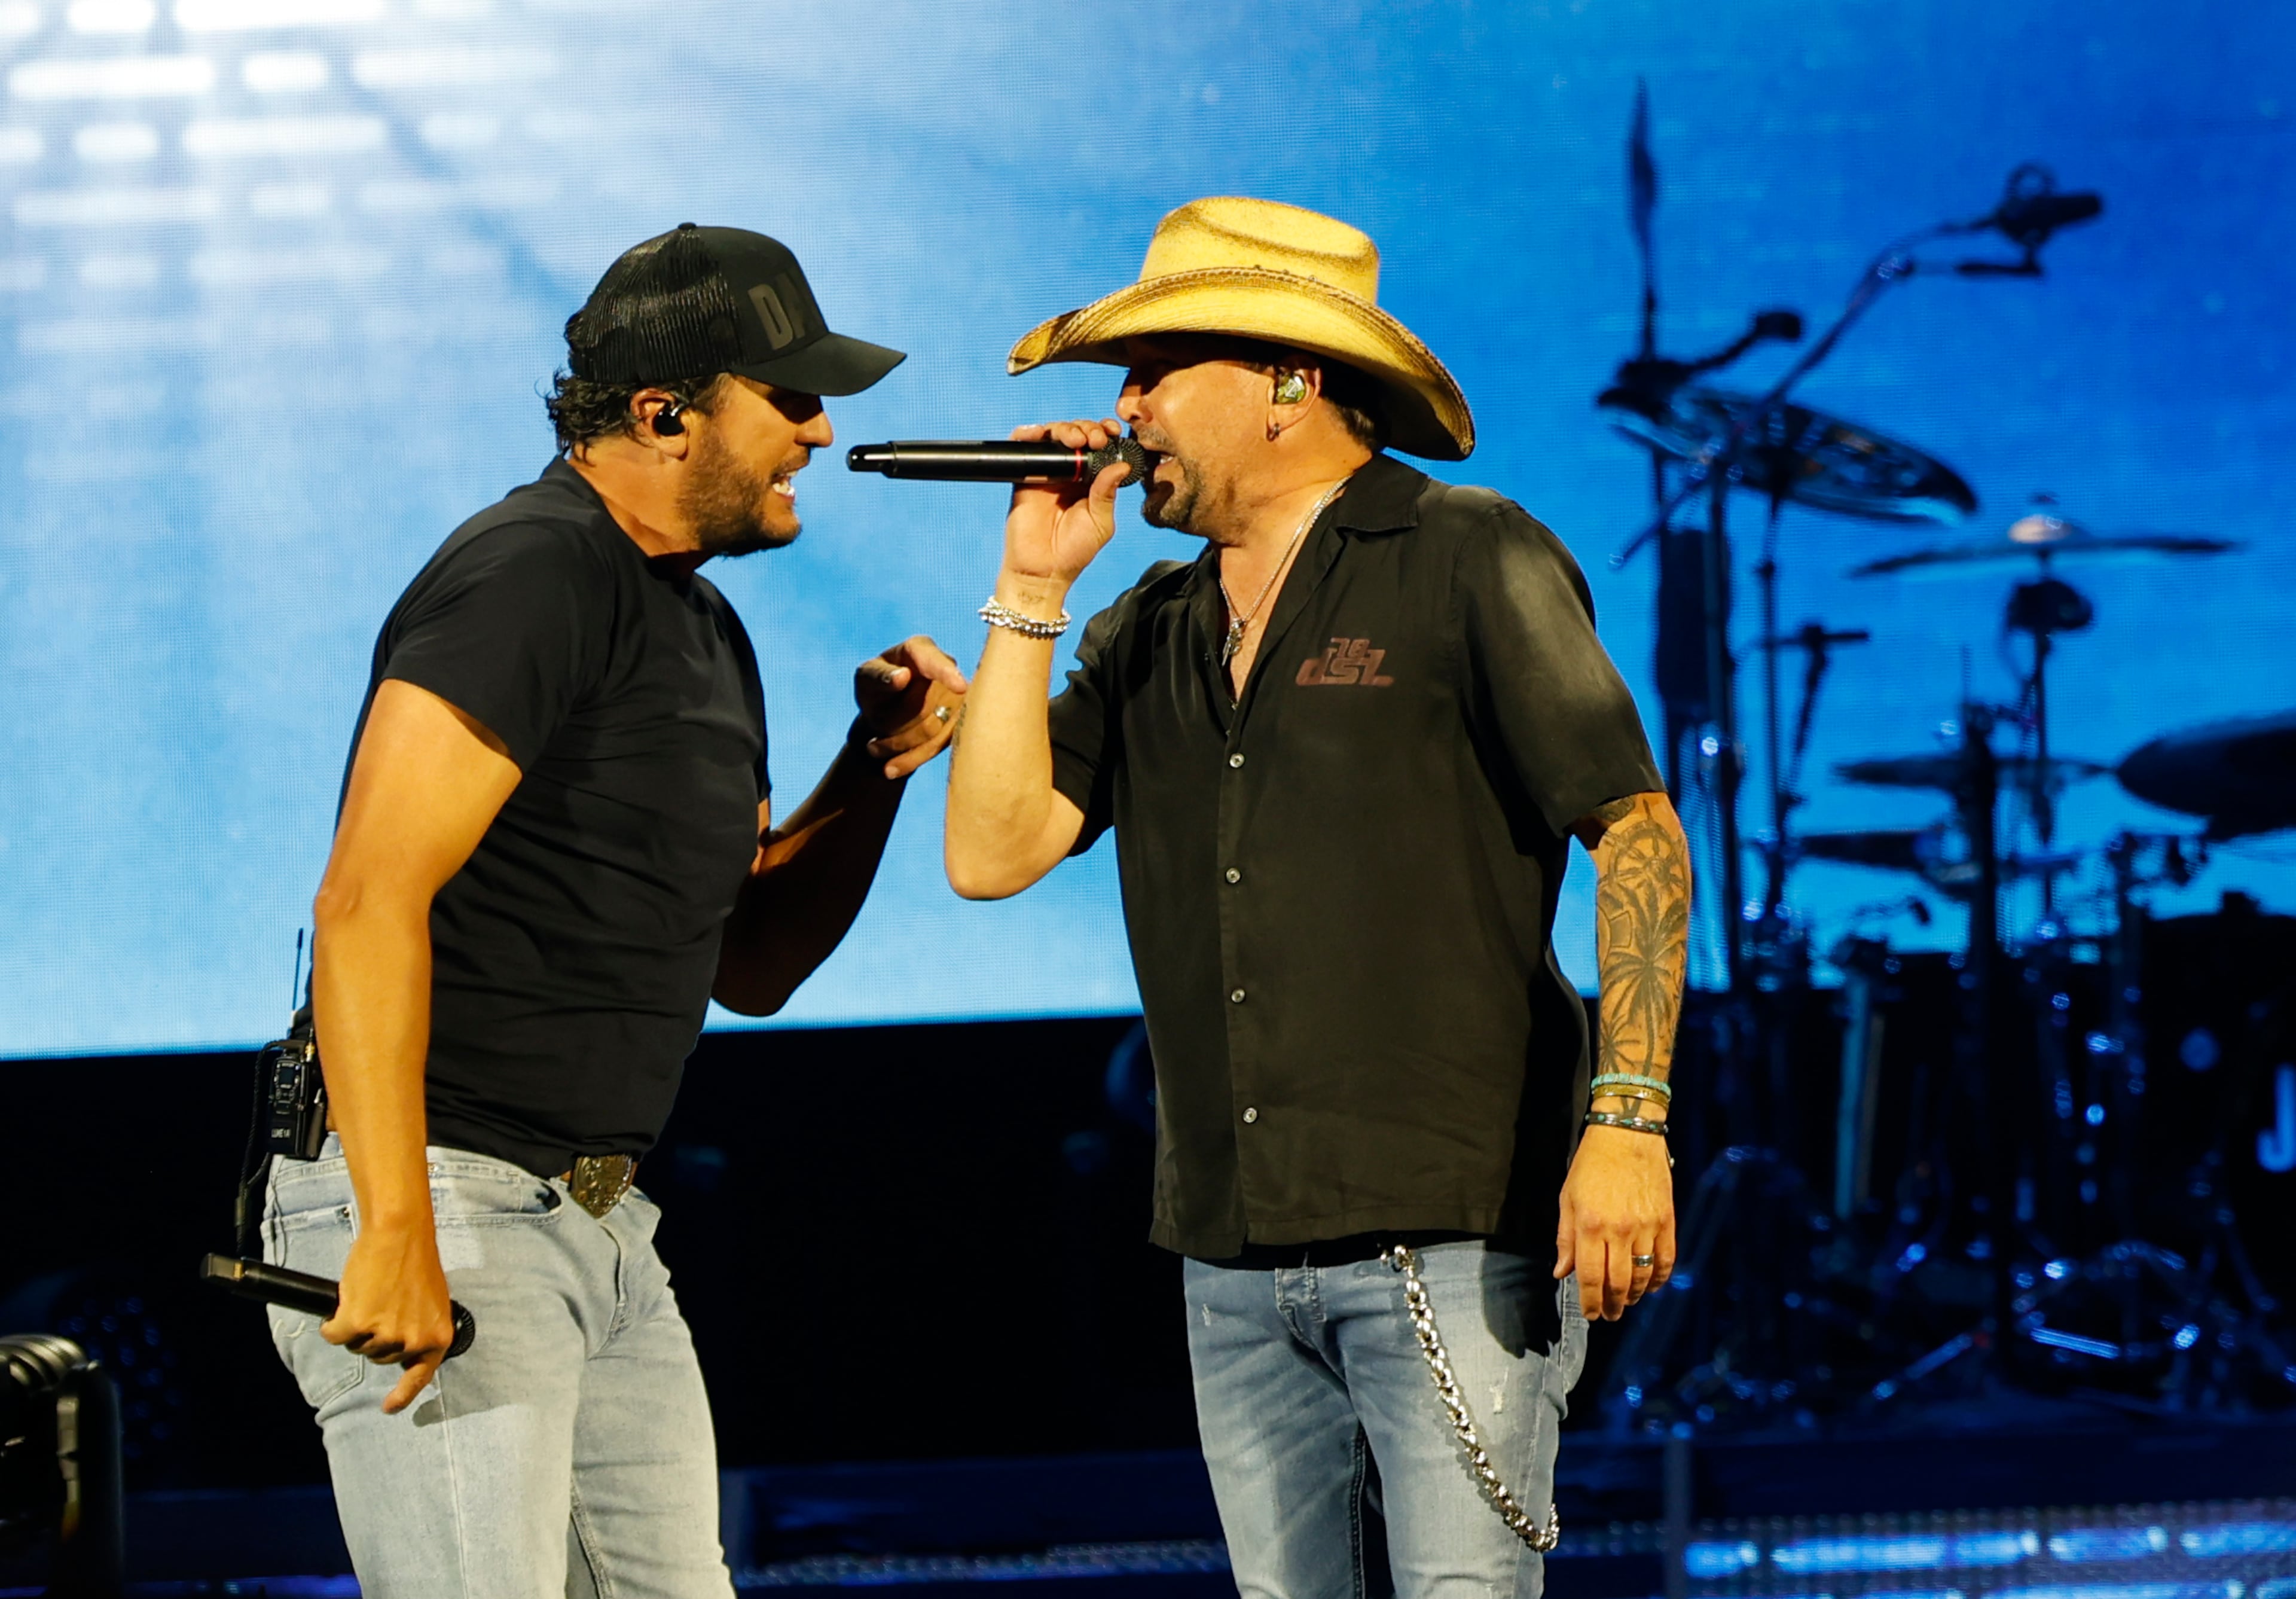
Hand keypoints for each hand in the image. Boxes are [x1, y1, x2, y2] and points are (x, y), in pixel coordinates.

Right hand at [323, 1222, 455, 1414]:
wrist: (400, 1233)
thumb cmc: (414, 1260)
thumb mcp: (430, 1300)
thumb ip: (419, 1326)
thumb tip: (402, 1344)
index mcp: (437, 1336)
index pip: (419, 1376)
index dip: (403, 1395)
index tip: (389, 1408)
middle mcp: (413, 1341)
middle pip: (379, 1356)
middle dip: (374, 1335)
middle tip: (380, 1303)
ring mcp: (385, 1335)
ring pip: (356, 1345)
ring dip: (354, 1326)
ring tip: (368, 1294)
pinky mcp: (357, 1324)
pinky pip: (335, 1335)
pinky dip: (332, 1323)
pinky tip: (341, 1304)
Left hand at [854, 635, 968, 778]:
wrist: (884, 710)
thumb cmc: (874, 686)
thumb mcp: (866, 678)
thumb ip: (879, 676)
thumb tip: (903, 677)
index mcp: (921, 650)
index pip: (936, 661)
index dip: (947, 674)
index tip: (959, 687)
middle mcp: (947, 670)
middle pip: (930, 705)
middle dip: (898, 725)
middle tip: (870, 734)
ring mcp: (958, 698)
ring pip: (935, 731)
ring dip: (901, 745)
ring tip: (873, 749)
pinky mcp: (959, 723)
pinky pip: (940, 746)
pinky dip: (912, 759)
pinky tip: (890, 768)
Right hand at [999, 418, 1130, 588]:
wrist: (1042, 570)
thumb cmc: (1073, 551)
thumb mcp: (1100, 522)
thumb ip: (1107, 493)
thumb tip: (1121, 465)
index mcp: (1091, 481)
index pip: (1099, 447)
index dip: (1105, 433)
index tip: (1113, 432)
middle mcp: (1070, 473)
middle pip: (1077, 434)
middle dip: (1087, 428)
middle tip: (1094, 439)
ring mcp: (1046, 473)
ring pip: (1053, 436)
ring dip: (1064, 428)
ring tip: (1074, 440)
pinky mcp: (1025, 477)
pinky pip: (1023, 447)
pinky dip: (1028, 434)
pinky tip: (1038, 434)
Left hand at [1554, 1124, 1676, 1320]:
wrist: (1628, 1134)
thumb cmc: (1592, 1164)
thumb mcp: (1568, 1198)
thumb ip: (1565, 1239)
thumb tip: (1561, 1272)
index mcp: (1590, 1226)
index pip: (1590, 1277)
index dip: (1590, 1302)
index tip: (1590, 1314)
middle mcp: (1619, 1231)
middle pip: (1618, 1283)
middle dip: (1613, 1305)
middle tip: (1610, 1315)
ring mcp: (1646, 1227)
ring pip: (1643, 1275)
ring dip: (1635, 1295)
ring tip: (1628, 1301)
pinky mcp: (1667, 1220)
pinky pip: (1667, 1259)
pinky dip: (1660, 1278)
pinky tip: (1653, 1286)